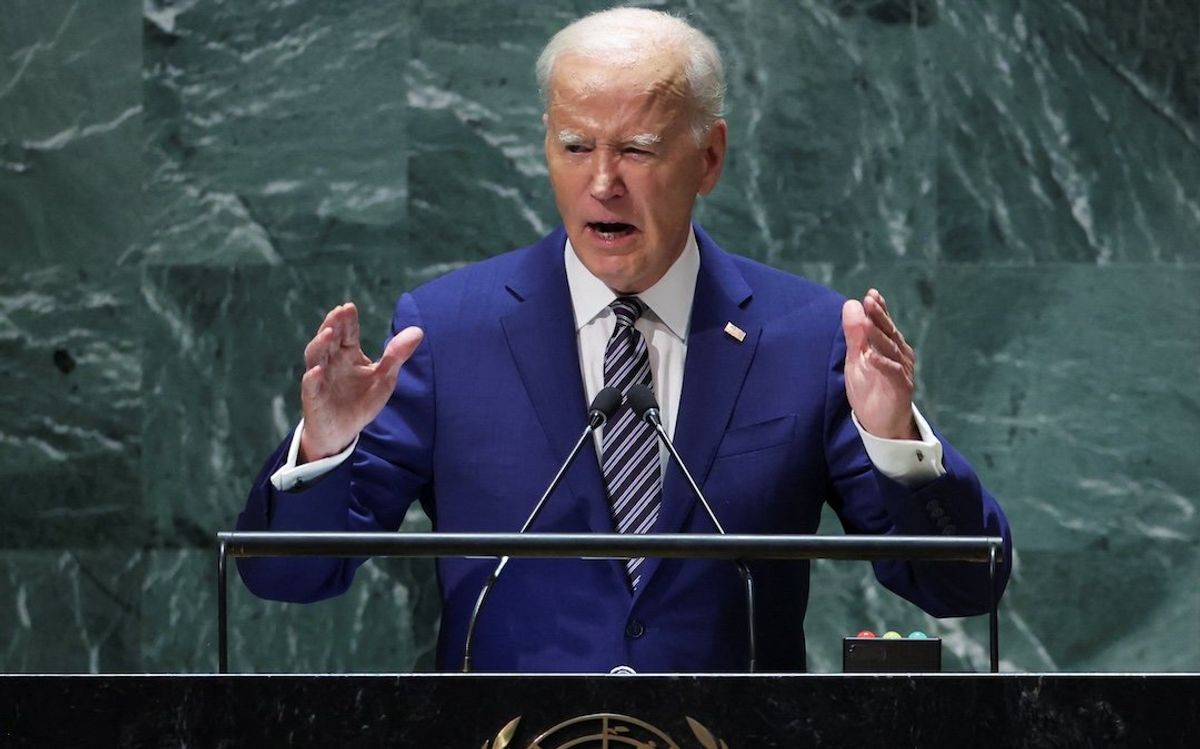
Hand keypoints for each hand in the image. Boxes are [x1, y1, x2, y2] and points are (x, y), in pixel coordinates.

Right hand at [298, 303, 423, 461]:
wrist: (344, 432)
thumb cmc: (363, 401)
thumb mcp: (385, 378)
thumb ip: (397, 355)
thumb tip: (418, 330)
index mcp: (347, 354)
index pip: (347, 333)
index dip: (347, 320)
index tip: (349, 307)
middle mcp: (331, 362)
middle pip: (329, 339)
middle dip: (332, 325)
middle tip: (338, 312)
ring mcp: (320, 379)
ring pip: (315, 357)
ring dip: (320, 344)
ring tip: (328, 333)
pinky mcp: (314, 399)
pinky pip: (310, 387)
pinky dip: (311, 378)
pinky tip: (316, 371)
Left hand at [841, 289, 917, 439]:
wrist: (882, 423)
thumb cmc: (870, 389)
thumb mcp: (856, 359)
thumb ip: (854, 334)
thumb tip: (851, 304)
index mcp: (889, 346)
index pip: (884, 324)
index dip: (879, 309)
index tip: (871, 294)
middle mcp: (899, 355)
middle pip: (889, 332)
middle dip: (880, 315)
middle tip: (870, 299)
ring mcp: (901, 370)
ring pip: (890, 349)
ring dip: (878, 335)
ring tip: (868, 321)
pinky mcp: (900, 387)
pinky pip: (891, 372)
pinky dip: (881, 363)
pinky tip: (870, 355)